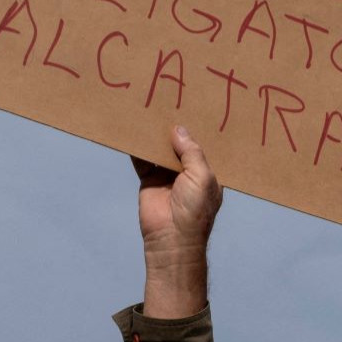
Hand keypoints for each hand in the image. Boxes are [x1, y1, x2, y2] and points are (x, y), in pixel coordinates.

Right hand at [133, 126, 221, 317]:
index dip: (201, 130)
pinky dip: (137, 147)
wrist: (170, 239)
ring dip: (155, 135)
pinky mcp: (149, 180)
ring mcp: (167, 176)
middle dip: (176, 128)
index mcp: (208, 172)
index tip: (197, 108)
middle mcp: (188, 172)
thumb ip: (192, 151)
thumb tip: (178, 130)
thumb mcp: (202, 176)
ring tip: (151, 111)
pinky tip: (134, 130)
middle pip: (180, 144)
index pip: (204, 146)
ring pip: (160, 149)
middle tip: (171, 102)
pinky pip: (142, 160)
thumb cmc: (194, 212)